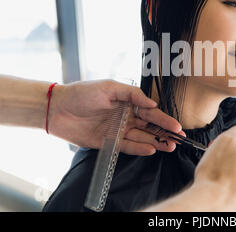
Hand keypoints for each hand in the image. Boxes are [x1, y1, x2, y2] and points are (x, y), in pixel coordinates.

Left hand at [47, 80, 182, 154]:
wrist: (57, 108)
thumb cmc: (82, 93)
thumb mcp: (109, 87)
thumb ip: (132, 95)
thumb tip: (152, 103)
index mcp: (127, 102)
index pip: (150, 111)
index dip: (164, 119)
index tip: (177, 127)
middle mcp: (125, 117)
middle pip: (149, 126)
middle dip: (164, 132)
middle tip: (178, 139)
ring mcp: (117, 130)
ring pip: (141, 137)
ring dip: (155, 142)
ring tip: (169, 146)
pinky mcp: (108, 142)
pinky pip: (126, 146)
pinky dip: (139, 148)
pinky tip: (151, 149)